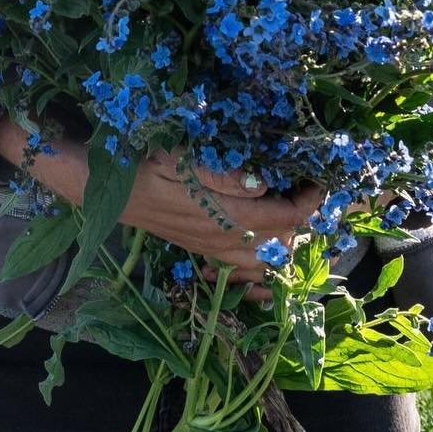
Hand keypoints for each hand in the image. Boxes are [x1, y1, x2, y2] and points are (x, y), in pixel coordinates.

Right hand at [123, 147, 322, 293]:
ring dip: (283, 240)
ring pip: (266, 261)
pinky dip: (262, 267)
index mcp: (226, 216)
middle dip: (301, 218)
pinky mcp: (205, 252)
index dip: (310, 201)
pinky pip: (244, 271)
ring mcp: (215, 250)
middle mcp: (226, 240)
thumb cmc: (148, 166)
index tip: (318, 180)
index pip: (286, 217)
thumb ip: (223, 175)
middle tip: (302, 187)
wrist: (115, 193)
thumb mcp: (182, 160)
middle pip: (283, 241)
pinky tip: (265, 249)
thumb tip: (264, 185)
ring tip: (288, 212)